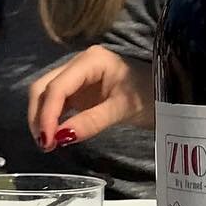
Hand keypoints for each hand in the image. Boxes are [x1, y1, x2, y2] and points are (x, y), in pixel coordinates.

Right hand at [28, 46, 153, 150]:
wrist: (165, 92)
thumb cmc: (150, 95)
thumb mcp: (122, 109)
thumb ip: (91, 121)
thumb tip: (61, 137)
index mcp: (90, 61)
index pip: (58, 87)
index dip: (47, 113)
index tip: (47, 140)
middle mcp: (78, 64)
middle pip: (44, 87)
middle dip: (39, 115)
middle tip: (45, 144)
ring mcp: (76, 75)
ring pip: (45, 94)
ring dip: (41, 118)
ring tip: (47, 143)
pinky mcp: (77, 89)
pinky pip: (56, 101)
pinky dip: (50, 118)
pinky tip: (54, 134)